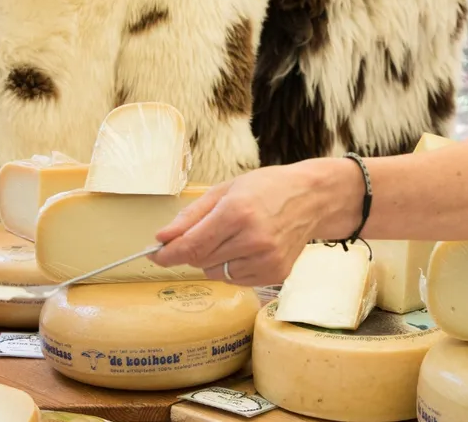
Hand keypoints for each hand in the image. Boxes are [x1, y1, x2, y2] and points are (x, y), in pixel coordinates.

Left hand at [149, 159, 359, 286]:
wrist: (312, 198)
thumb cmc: (268, 188)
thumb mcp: (226, 190)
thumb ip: (191, 215)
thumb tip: (162, 237)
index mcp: (237, 212)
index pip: (191, 245)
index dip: (168, 254)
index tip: (155, 255)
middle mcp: (253, 239)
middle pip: (201, 260)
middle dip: (193, 250)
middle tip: (206, 232)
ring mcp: (266, 259)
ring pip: (216, 273)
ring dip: (214, 259)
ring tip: (234, 237)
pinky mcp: (275, 273)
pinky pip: (236, 279)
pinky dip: (232, 267)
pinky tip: (248, 248)